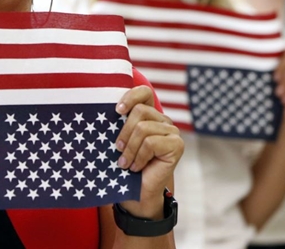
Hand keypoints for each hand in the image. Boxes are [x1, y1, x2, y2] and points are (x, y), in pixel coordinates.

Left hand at [113, 85, 182, 218]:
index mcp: (150, 115)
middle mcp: (164, 120)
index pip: (144, 93)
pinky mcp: (177, 145)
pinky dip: (139, 157)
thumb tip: (107, 108)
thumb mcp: (121, 139)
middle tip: (118, 150)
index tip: (117, 111)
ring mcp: (172, 132)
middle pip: (140, 111)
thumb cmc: (126, 164)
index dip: (130, 97)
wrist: (137, 192)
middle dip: (124, 132)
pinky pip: (151, 143)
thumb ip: (121, 123)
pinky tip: (137, 167)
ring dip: (130, 149)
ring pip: (144, 128)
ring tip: (125, 163)